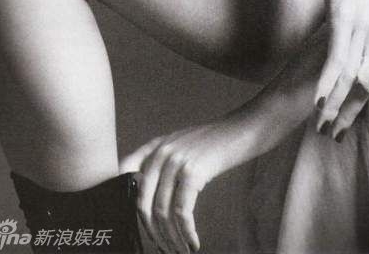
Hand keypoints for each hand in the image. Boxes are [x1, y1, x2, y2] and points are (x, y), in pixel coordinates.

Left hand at [120, 112, 254, 253]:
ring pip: (162, 212)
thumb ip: (163, 162)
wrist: (245, 128)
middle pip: (143, 203)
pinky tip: (192, 243)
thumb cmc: (217, 141)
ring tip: (179, 250)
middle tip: (162, 247)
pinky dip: (186, 233)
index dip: (123, 202)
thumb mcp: (183, 144)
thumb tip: (150, 198)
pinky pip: (182, 212)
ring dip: (170, 238)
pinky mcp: (193, 172)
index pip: (123, 174)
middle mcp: (160, 152)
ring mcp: (175, 161)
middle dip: (152, 231)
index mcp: (155, 146)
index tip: (135, 225)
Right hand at [314, 0, 368, 131]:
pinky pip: (337, 58)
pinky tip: (319, 100)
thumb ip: (361, 20)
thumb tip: (357, 34)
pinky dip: (328, 82)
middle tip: (339, 135)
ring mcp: (362, 26)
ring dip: (337, 103)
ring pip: (353, 76)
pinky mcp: (343, 19)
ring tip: (323, 125)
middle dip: (354, 112)